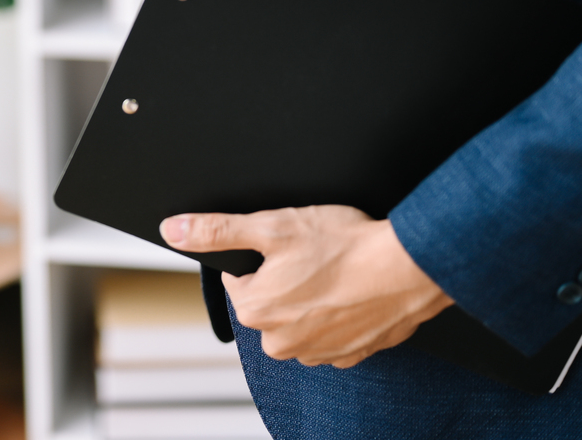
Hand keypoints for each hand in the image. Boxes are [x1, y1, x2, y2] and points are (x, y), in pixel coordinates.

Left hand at [160, 206, 452, 367]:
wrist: (408, 267)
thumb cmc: (343, 245)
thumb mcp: (271, 226)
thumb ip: (216, 230)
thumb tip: (173, 230)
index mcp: (256, 311)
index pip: (242, 279)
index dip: (263, 256)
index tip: (289, 247)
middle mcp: (282, 343)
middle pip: (270, 302)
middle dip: (287, 279)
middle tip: (315, 257)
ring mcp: (319, 354)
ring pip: (302, 319)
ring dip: (314, 298)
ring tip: (337, 273)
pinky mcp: (351, 355)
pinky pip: (334, 332)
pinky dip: (341, 314)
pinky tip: (353, 292)